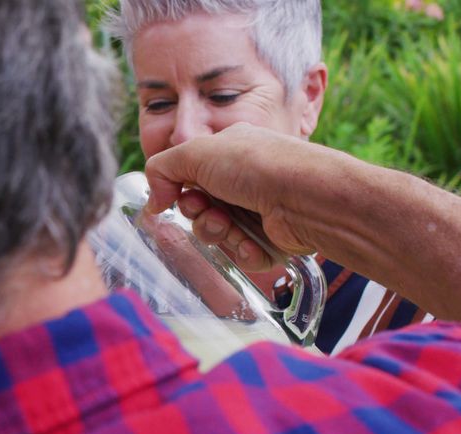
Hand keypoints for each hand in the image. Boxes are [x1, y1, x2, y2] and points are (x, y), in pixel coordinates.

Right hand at [142, 124, 332, 271]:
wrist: (308, 197)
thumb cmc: (256, 166)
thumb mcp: (196, 151)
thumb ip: (161, 169)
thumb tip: (153, 201)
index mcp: (228, 152)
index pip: (189, 177)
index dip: (179, 191)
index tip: (180, 196)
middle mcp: (244, 179)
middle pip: (200, 209)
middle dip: (199, 216)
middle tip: (211, 212)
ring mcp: (259, 209)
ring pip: (219, 235)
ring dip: (219, 234)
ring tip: (231, 226)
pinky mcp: (271, 238)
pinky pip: (242, 254)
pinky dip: (243, 251)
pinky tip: (253, 243)